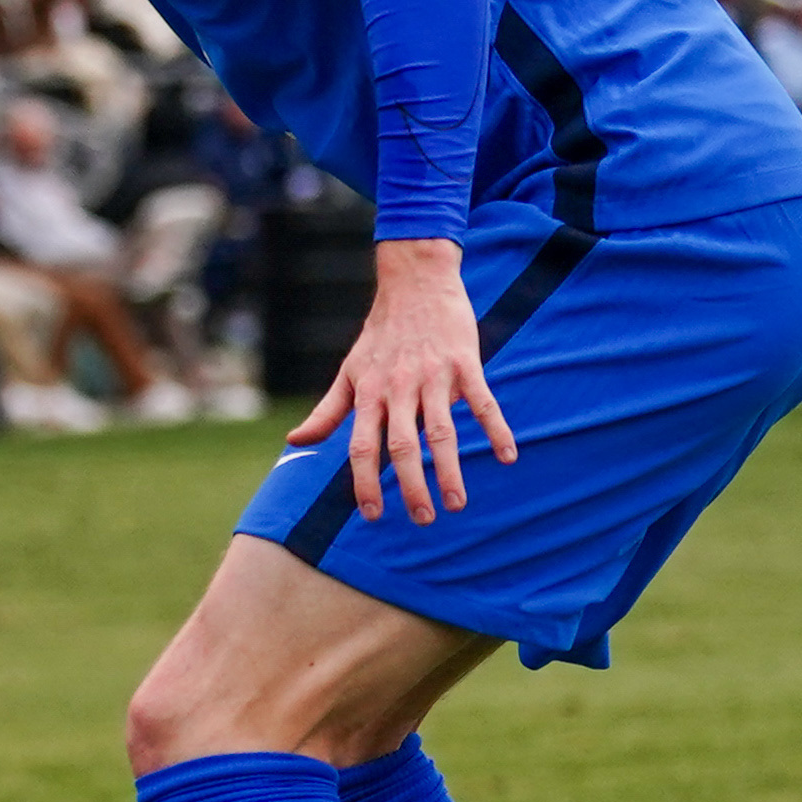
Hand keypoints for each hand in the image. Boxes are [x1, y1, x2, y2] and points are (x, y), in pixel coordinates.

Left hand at [291, 239, 516, 524]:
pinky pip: (482, 402)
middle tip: (423, 519)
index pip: (363, 448)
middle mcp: (399, 388)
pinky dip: (496, 429)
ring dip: (451, 470)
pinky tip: (507, 456)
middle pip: (403, 447)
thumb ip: (326, 411)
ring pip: (442, 431)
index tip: (373, 515)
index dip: (365, 483)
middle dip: (412, 486)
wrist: (414, 282)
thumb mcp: (348, 372)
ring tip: (458, 503)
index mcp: (369, 394)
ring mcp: (433, 377)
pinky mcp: (465, 364)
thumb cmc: (379, 335)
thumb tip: (294, 441)